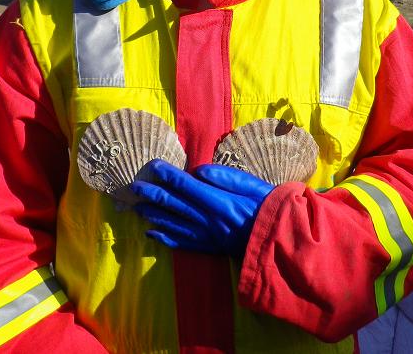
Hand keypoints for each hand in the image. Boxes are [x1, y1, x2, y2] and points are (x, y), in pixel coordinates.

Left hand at [130, 159, 274, 257]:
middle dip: (152, 193)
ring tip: (137, 207)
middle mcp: (206, 218)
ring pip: (172, 223)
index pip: (184, 184)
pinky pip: (180, 242)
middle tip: (135, 187)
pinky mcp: (207, 246)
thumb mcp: (250, 184)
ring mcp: (205, 235)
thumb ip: (222, 177)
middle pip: (173, 203)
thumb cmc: (266, 206)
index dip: (166, 174)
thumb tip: (197, 171)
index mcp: (217, 200)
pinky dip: (164, 238)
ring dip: (152, 214)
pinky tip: (151, 233)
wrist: (277, 238)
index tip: (152, 166)